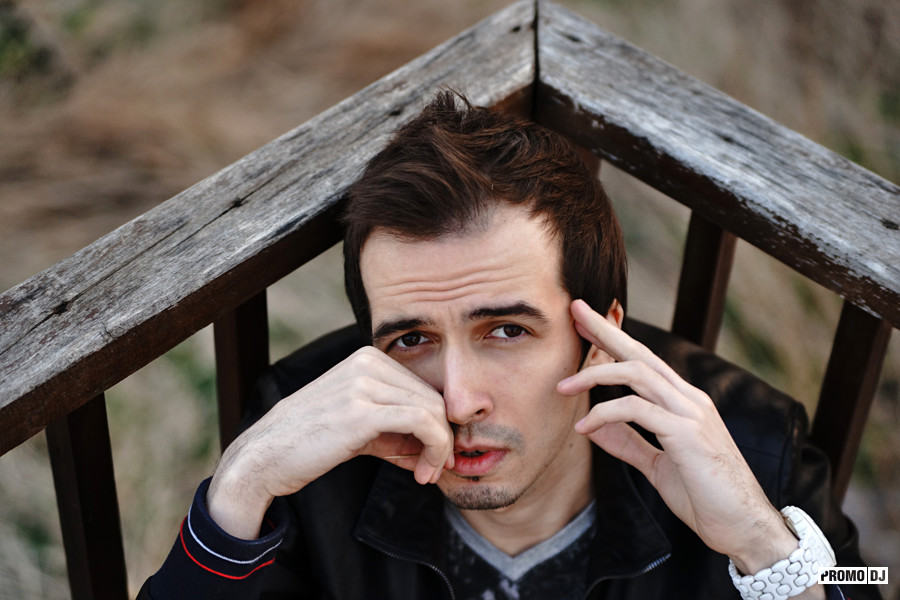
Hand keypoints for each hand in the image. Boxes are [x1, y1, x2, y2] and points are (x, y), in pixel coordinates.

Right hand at [207, 346, 454, 538]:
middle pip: (433, 397)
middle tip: (436, 469)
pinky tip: (422, 473)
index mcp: (366, 358)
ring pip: (432, 410)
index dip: (437, 424)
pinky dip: (433, 449)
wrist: (265, 456)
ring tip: (428, 474)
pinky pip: (421, 423)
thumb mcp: (361, 430)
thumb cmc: (309, 444)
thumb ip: (398, 432)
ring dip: (440, 448)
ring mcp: (363, 383)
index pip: (423, 387)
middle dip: (442, 438)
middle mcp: (367, 362)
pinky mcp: (362, 411)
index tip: (434, 456)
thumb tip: (438, 448)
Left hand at [557, 300, 801, 575]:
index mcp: (683, 403)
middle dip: (606, 330)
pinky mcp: (688, 434)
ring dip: (596, 374)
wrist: (744, 529)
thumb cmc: (706, 498)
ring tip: (563, 386)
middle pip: (641, 353)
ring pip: (638, 373)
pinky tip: (585, 427)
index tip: (586, 323)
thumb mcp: (657, 466)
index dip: (614, 340)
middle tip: (575, 310)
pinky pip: (638, 410)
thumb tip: (593, 426)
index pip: (644, 361)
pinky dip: (607, 413)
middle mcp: (689, 400)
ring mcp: (691, 414)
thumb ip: (628, 444)